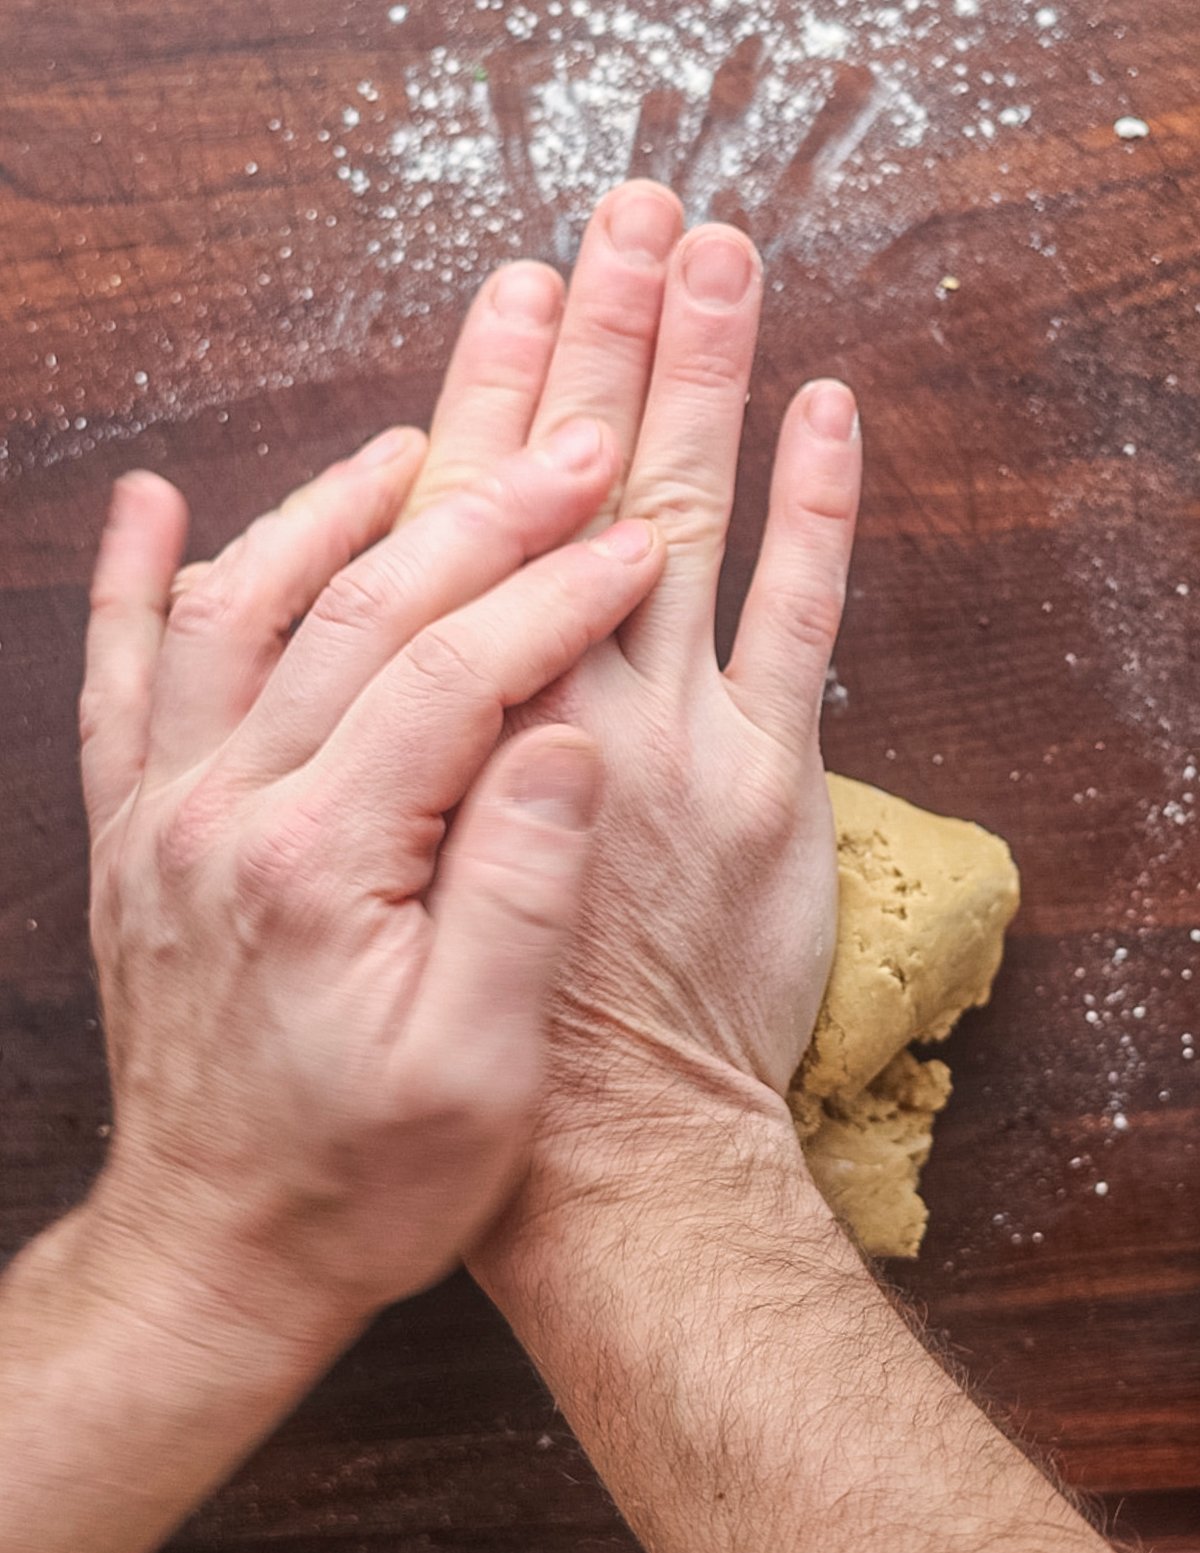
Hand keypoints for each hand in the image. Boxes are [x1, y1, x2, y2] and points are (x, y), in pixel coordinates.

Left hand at [79, 418, 665, 1330]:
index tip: (633, 541)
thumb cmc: (366, 1176)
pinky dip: (133, 580)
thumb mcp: (479, 1068)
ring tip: (415, 446)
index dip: (552, 596)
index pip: (447, 676)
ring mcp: (163, 814)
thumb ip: (520, 893)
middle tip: (565, 451)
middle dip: (472, 519)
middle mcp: (220, 813)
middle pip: (350, 612)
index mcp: (316, 865)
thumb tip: (569, 740)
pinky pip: (118, 678)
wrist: (217, 1250)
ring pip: (233, 610)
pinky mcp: (136, 832)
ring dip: (324, 512)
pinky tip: (152, 504)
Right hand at [391, 181, 860, 1202]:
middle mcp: (575, 706)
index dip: (495, 397)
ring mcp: (684, 738)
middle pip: (581, 485)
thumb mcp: (387, 903)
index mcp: (465, 728)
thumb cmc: (484, 1042)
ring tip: (713, 254)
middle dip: (601, 342)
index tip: (515, 292)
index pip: (475, 523)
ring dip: (700, 378)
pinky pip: (803, 620)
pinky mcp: (773, 785)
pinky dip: (818, 511)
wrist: (611, 1170)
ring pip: (689, 519)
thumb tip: (410, 631)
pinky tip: (826, 408)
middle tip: (622, 217)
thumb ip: (402, 756)